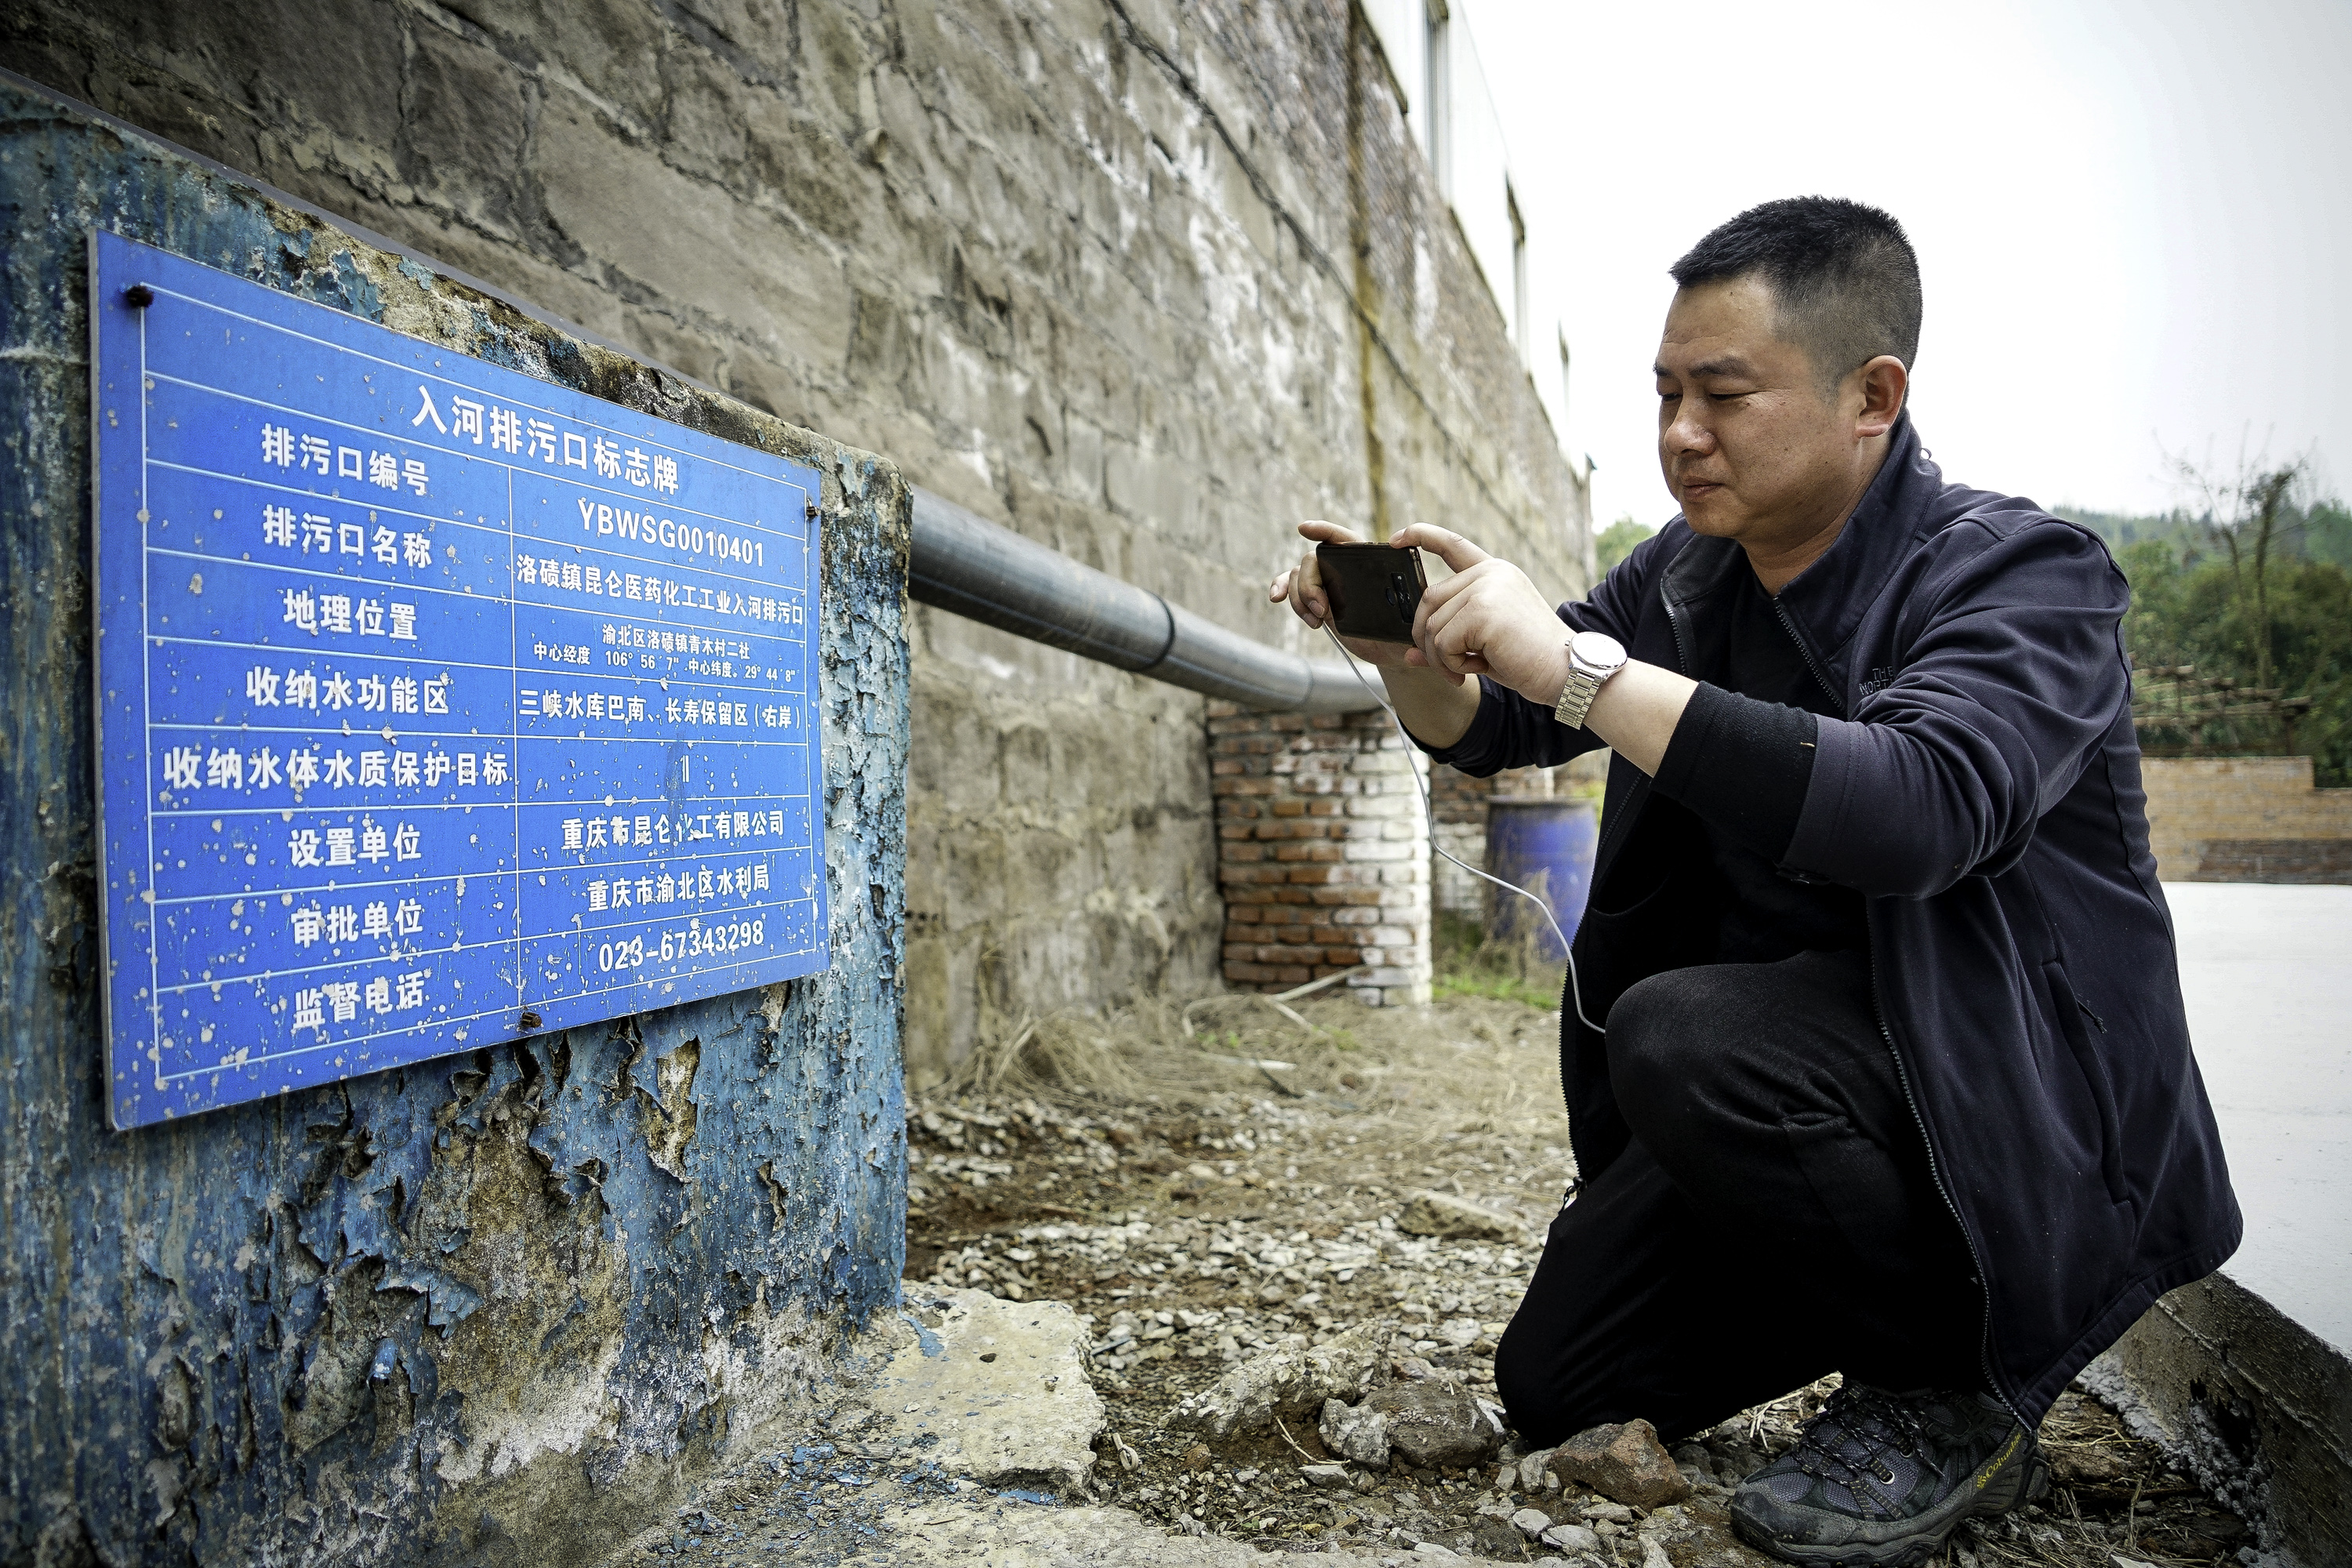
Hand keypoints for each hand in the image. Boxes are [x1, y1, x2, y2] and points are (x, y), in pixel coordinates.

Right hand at [1269, 520, 1414, 665]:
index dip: (1323, 530)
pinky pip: (1292, 587)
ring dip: (1300, 597)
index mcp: (1366, 562)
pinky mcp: (1316, 599)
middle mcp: (1342, 567)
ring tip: (1317, 622)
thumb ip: (1405, 612)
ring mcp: (1327, 582)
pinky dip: (1282, 588)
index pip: (1342, 538)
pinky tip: (1275, 598)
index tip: (1303, 529)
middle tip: (1322, 612)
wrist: (1390, 647)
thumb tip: (1399, 608)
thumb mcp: (1410, 619)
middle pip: (1313, 561)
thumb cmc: (1405, 630)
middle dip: (1310, 585)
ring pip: (1298, 575)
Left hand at [1390, 525, 1570, 704]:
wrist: (1568, 672)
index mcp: (1494, 573)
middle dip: (1426, 639)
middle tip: (1448, 667)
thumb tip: (1409, 654)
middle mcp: (1490, 573)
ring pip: (1432, 626)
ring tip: (1466, 670)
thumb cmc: (1529, 658)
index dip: (1422, 536)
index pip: (1452, 546)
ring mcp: (1486, 589)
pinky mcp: (1483, 611)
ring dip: (1441, 658)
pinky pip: (1442, 643)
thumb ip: (1449, 639)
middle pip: (1428, 600)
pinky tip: (1477, 668)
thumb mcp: (1483, 643)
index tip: (1397, 538)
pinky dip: (1451, 663)